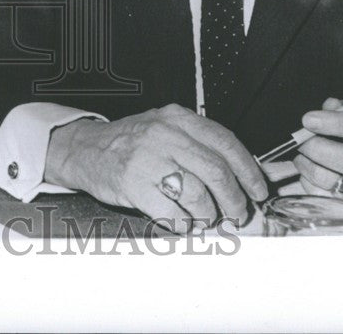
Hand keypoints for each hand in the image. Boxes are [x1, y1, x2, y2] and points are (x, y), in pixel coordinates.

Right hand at [45, 104, 267, 232]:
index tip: (258, 189)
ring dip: (208, 214)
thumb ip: (199, 144)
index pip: (225, 142)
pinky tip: (182, 222)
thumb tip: (243, 174)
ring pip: (197, 194)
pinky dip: (184, 224)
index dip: (248, 170)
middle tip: (237, 212)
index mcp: (177, 118)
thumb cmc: (131, 143)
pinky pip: (171, 213)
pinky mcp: (133, 184)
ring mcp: (147, 159)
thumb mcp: (166, 129)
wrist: (84, 148)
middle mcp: (164, 134)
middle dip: (234, 199)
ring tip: (205, 218)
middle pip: (216, 171)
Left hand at [294, 97, 342, 211]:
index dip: (335, 123)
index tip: (309, 119)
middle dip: (317, 148)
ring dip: (307, 164)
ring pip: (330, 180)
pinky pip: (320, 194)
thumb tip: (326, 107)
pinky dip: (307, 179)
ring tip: (302, 153)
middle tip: (300, 139)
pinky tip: (309, 168)